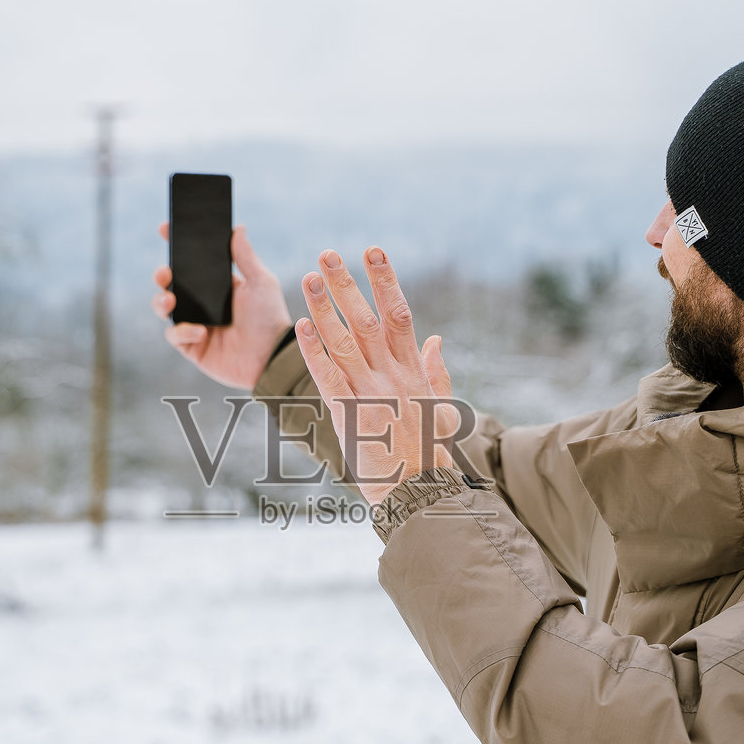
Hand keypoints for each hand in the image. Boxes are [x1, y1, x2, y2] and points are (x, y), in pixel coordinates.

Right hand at [151, 223, 291, 389]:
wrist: (272, 358)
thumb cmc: (270, 319)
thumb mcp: (261, 283)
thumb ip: (245, 257)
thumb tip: (237, 228)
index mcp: (217, 285)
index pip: (192, 263)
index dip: (176, 247)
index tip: (165, 230)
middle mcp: (203, 304)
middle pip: (171, 284)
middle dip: (162, 275)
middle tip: (165, 273)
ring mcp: (196, 324)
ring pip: (165, 308)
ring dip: (161, 301)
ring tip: (170, 300)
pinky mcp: (192, 348)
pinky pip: (175, 336)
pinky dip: (182, 331)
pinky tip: (200, 331)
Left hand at [295, 246, 457, 504]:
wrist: (421, 492)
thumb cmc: (431, 453)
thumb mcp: (443, 409)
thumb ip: (437, 372)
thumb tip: (435, 338)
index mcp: (413, 372)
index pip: (399, 315)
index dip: (385, 280)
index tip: (373, 250)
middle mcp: (392, 376)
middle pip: (368, 319)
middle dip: (347, 283)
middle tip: (328, 253)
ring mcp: (371, 394)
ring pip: (344, 341)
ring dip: (324, 307)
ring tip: (309, 277)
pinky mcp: (351, 416)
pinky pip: (330, 377)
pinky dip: (315, 350)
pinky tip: (301, 326)